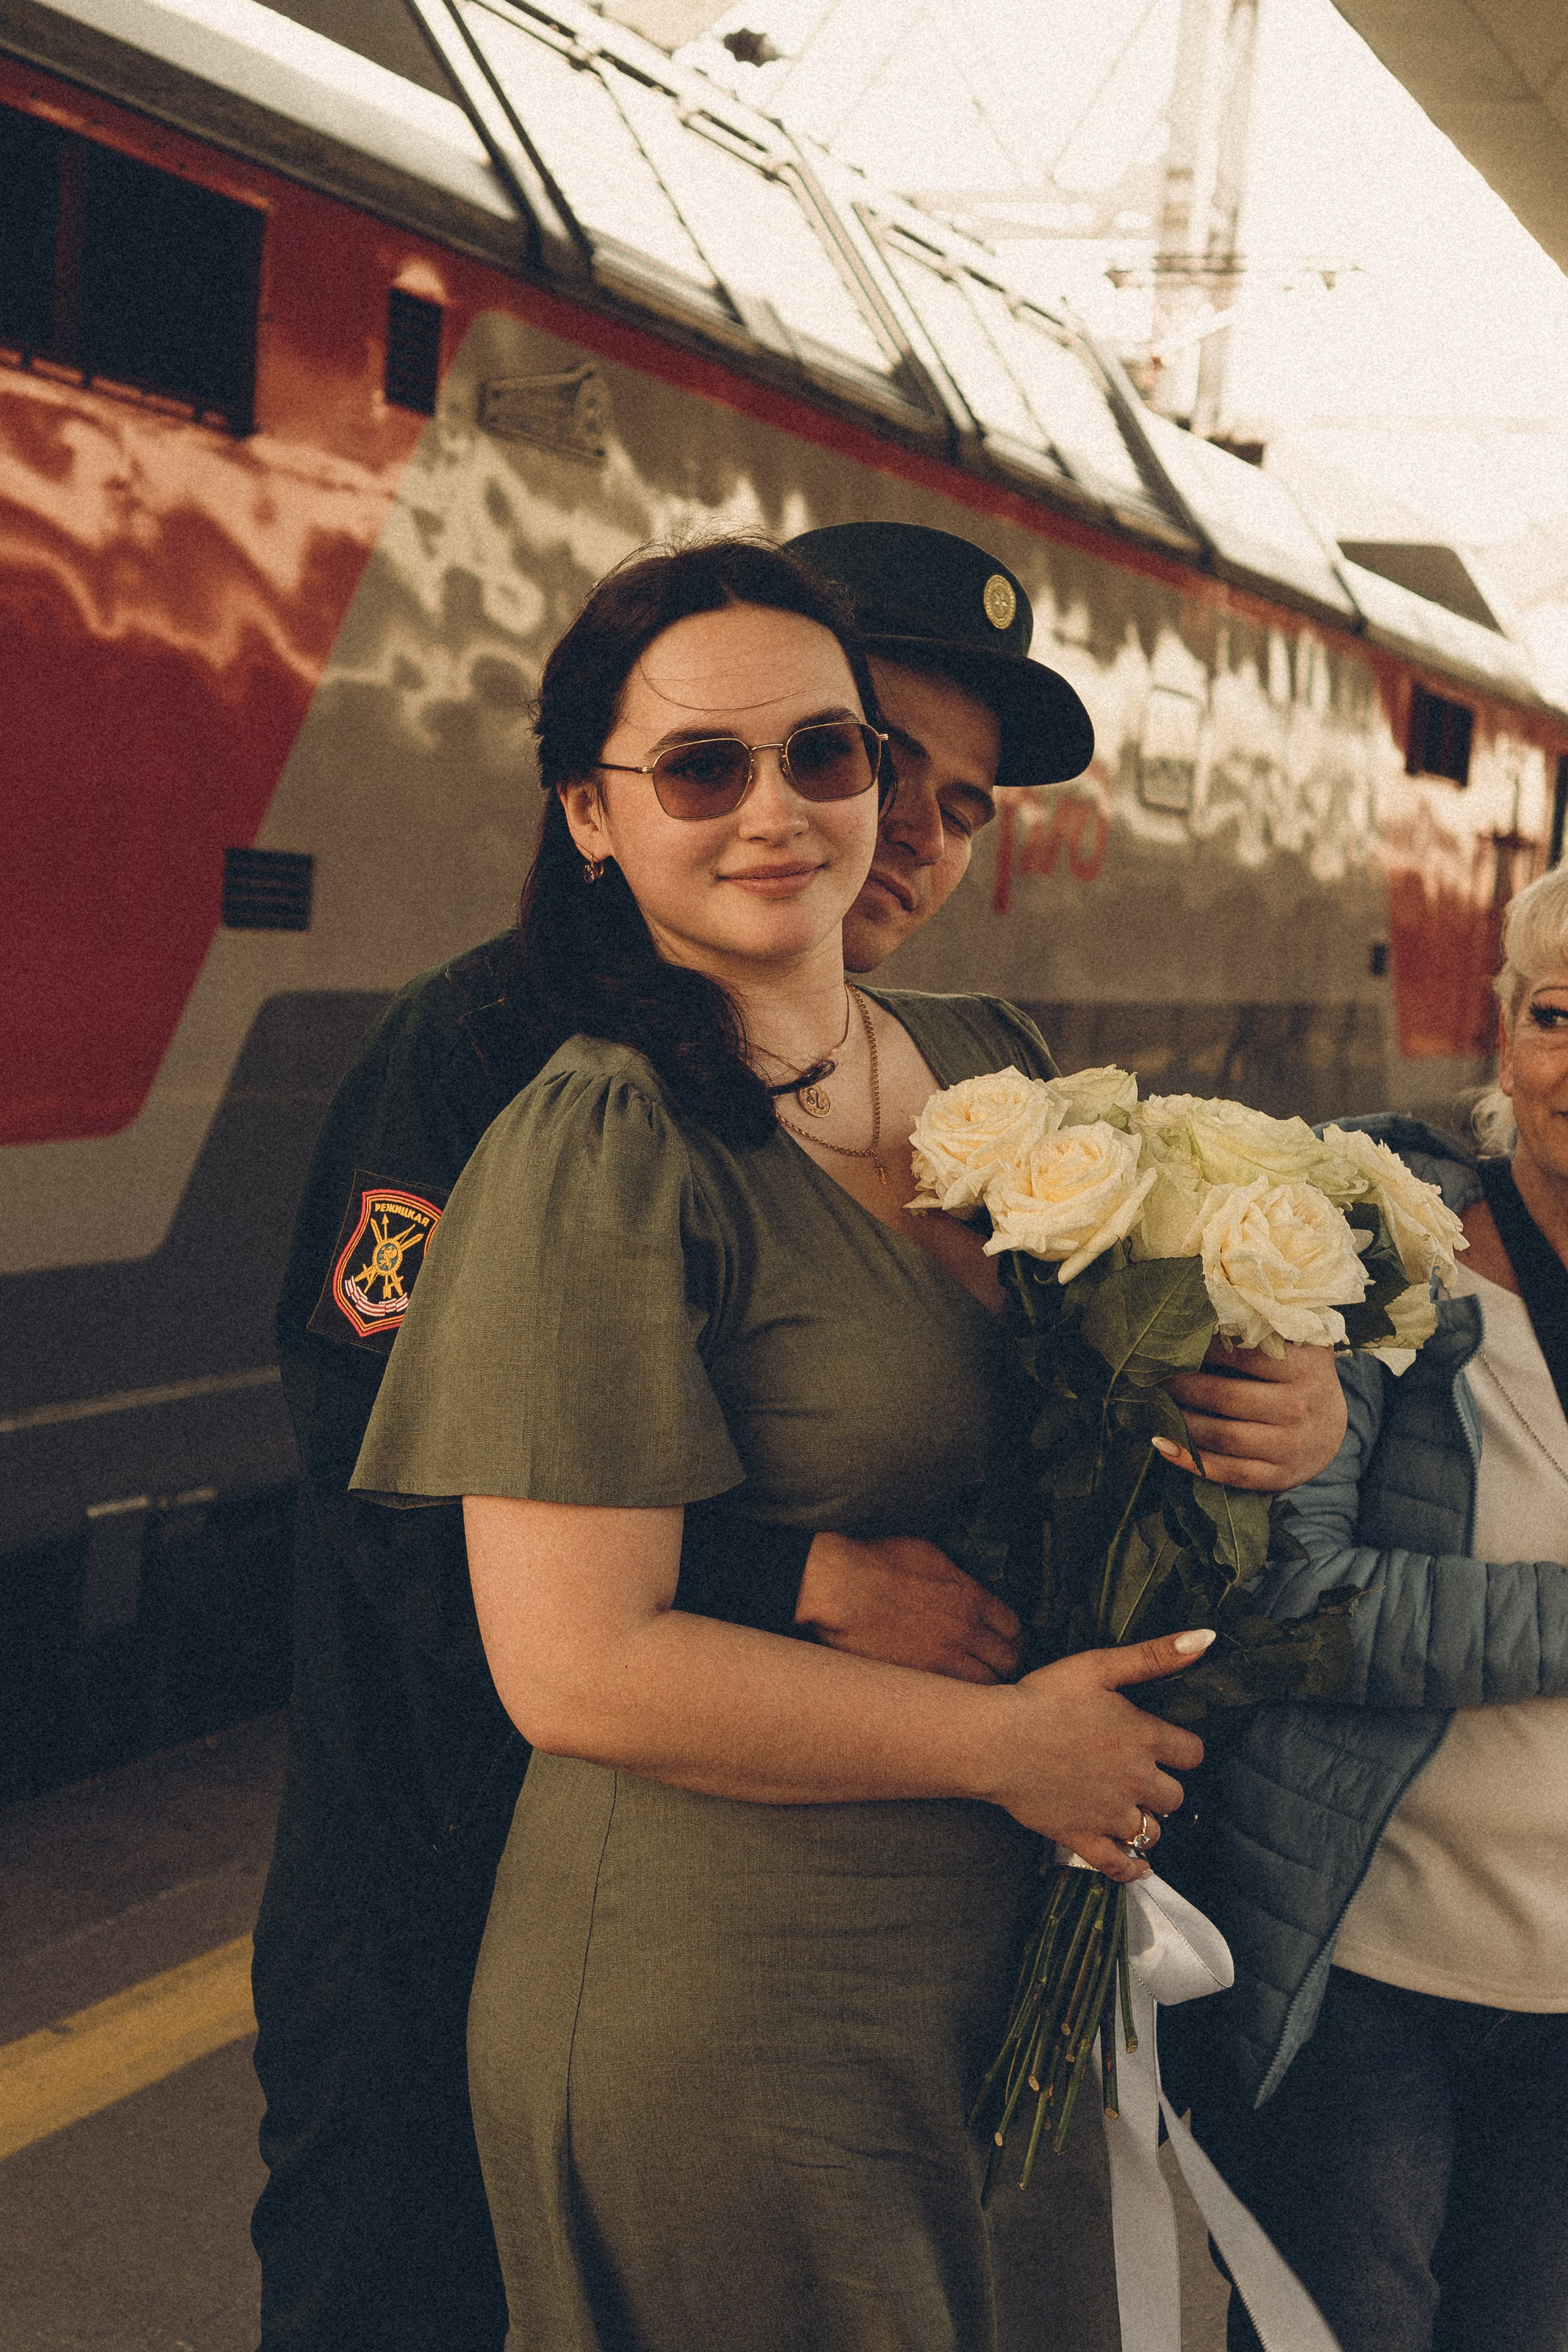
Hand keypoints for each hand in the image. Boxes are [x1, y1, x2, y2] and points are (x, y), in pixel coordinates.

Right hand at [796, 1532, 1021, 1684]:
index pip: (1014, 1628)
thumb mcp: (928, 1555)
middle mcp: (964, 1630)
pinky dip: (958, 1700)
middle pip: (1009, 1661)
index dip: (1014, 1639)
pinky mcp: (918, 1679)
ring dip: (985, 1687)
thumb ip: (957, 1579)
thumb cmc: (875, 1563)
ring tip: (977, 1689)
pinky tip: (951, 1697)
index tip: (1007, 1645)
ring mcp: (942, 1658)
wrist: (836, 1586)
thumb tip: (971, 1592)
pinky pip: (954, 1699)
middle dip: (1006, 1666)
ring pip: (986, 1687)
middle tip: (997, 1670)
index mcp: (970, 1597)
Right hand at [983, 1631, 1210, 1875]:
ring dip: (1147, 1823)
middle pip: (1175, 1797)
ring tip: (1132, 1810)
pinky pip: (1118, 1866)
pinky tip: (1139, 1866)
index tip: (1168, 1746)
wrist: (995, 1740)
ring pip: (1151, 1832)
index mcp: (1144, 1738)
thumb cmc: (1043, 1697)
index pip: (1193, 1753)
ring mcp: (1109, 1814)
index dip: (1183, 1749)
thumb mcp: (1099, 1665)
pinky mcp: (1082, 1837)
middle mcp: (1136, 1781)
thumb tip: (1207, 1638)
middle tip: (1141, 1776)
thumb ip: (1154, 1656)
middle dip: (1164, 1787)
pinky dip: (1132, 1870)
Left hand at [1157, 1340, 1345, 1490]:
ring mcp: (1291, 1446)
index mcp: (1302, 1367)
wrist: (1332, 1427)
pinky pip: (1230, 1473)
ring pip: (1223, 1437)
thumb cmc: (1297, 1376)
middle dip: (1179, 1387)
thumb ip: (1258, 1328)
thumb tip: (1199, 1310)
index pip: (1240, 1355)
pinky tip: (1163, 1446)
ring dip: (1180, 1423)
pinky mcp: (1281, 1477)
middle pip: (1224, 1398)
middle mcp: (1299, 1407)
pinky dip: (1192, 1462)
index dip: (1197, 1349)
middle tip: (1148, 1376)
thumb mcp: (1292, 1345)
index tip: (1167, 1343)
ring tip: (1150, 1407)